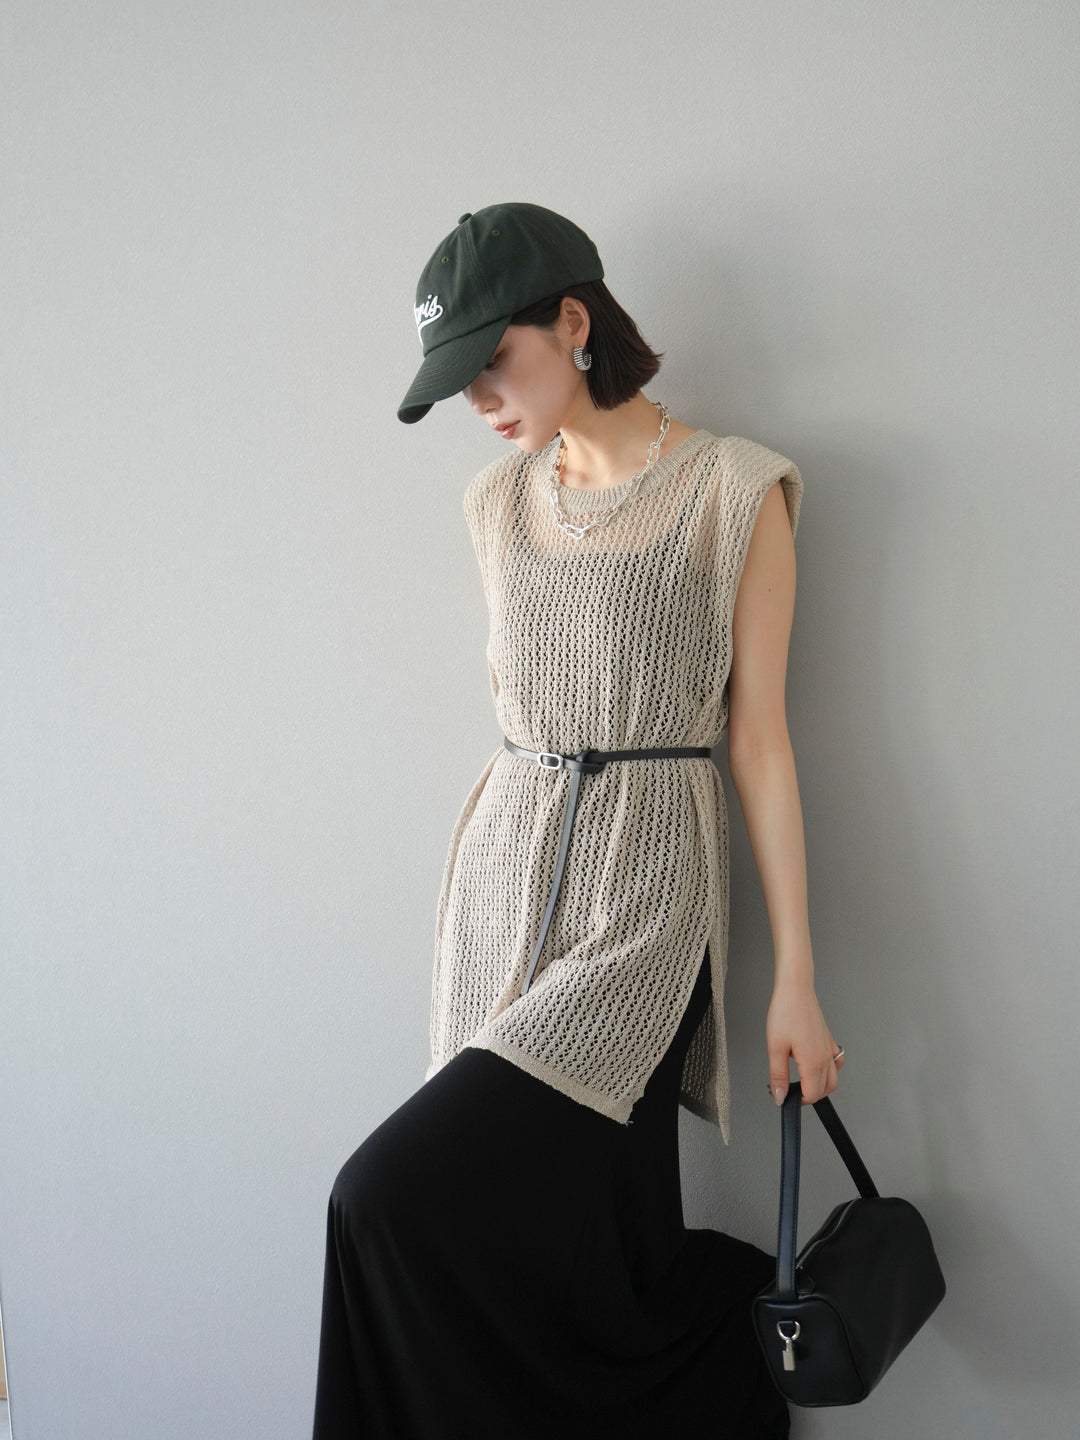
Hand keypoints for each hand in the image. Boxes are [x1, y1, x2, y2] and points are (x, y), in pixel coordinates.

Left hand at [765, 982, 844, 1105]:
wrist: (796, 989)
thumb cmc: (785, 1012)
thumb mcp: (775, 1047)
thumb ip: (778, 1075)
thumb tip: (780, 1096)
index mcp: (813, 1062)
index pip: (813, 1094)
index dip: (798, 1100)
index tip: (784, 1095)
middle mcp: (825, 1057)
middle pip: (825, 1090)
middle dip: (809, 1095)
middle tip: (790, 1089)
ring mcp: (829, 1048)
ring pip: (833, 1078)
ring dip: (820, 1086)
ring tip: (802, 1081)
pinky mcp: (829, 1039)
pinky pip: (837, 1061)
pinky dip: (830, 1069)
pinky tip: (815, 1065)